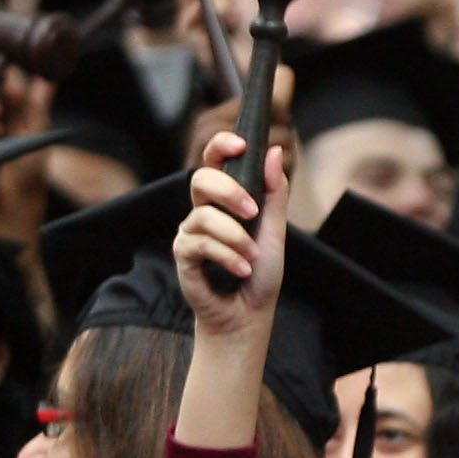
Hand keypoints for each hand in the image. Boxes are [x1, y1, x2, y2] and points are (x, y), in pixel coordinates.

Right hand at [173, 125, 289, 338]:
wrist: (249, 313)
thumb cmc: (260, 271)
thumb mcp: (275, 230)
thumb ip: (273, 192)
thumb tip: (272, 151)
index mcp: (225, 200)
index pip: (214, 162)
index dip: (221, 146)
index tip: (241, 144)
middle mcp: (204, 211)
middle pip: (200, 179)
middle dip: (228, 190)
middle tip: (252, 212)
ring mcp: (190, 232)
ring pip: (203, 216)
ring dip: (236, 238)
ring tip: (252, 257)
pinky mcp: (183, 255)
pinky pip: (199, 243)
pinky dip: (226, 256)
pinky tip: (242, 269)